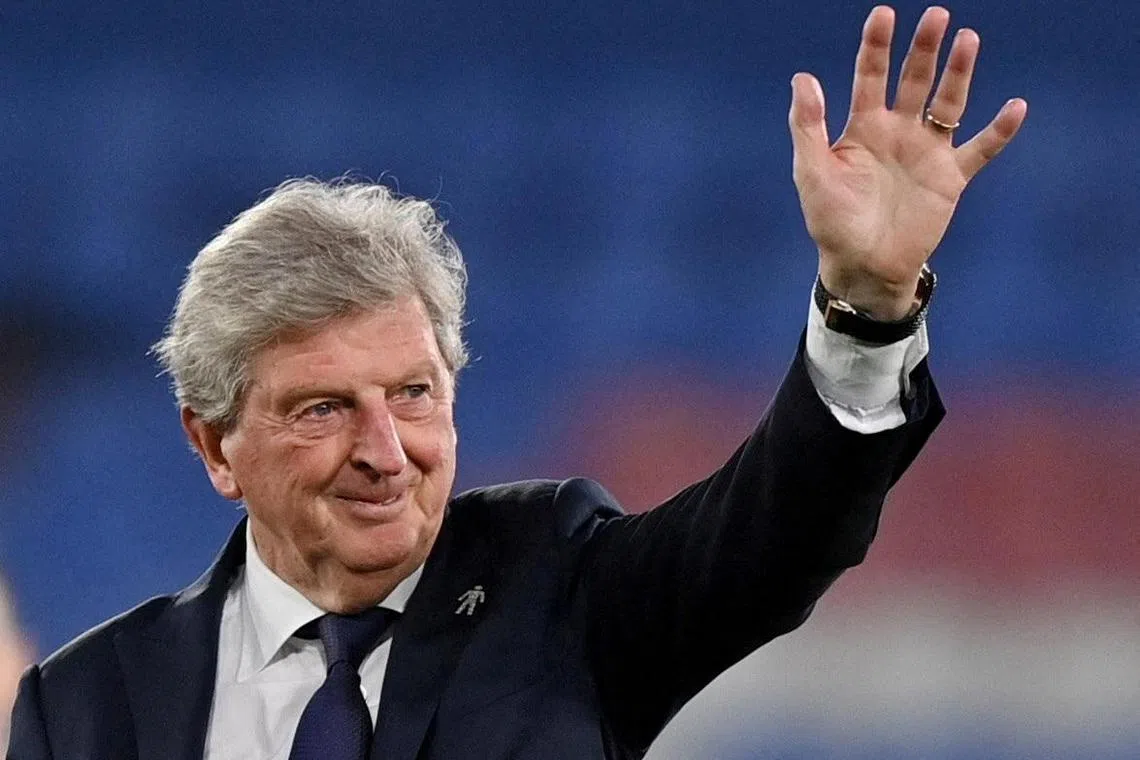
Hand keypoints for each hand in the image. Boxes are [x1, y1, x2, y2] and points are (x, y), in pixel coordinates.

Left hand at [788, 5, 1026, 319]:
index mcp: (863, 128)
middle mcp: (898, 132)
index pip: (869, 76)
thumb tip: (802, 77)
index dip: (876, 46)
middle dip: (924, 49)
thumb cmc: (831, 222)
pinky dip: (999, 131)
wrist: (863, 265)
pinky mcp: (950, 179)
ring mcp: (926, 153)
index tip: (884, 14)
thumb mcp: (812, 172)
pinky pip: (980, 149)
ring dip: (959, 73)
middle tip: (936, 16)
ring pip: (949, 103)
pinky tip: (1016, 107)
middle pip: (915, 80)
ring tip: (968, 39)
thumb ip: (808, 126)